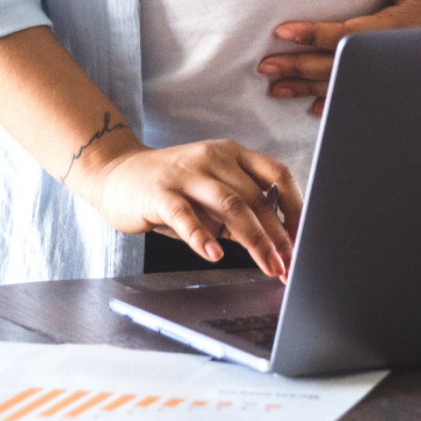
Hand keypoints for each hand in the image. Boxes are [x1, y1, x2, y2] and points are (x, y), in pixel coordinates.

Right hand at [89, 139, 303, 279]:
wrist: (116, 174)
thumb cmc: (171, 188)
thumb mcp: (211, 191)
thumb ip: (241, 209)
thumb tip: (280, 243)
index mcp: (232, 153)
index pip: (277, 174)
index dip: (296, 207)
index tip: (304, 238)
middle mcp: (213, 157)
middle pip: (257, 196)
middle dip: (278, 236)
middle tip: (290, 266)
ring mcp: (186, 173)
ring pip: (231, 205)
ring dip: (255, 239)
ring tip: (269, 266)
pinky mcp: (159, 192)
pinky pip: (185, 215)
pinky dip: (202, 236)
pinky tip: (214, 255)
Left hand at [257, 0, 420, 115]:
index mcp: (399, 26)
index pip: (347, 35)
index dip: (314, 34)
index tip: (283, 32)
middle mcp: (395, 54)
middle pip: (339, 65)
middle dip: (300, 68)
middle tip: (265, 67)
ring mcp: (397, 69)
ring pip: (347, 82)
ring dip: (309, 87)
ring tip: (275, 88)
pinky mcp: (398, 73)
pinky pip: (365, 92)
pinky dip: (337, 100)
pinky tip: (312, 107)